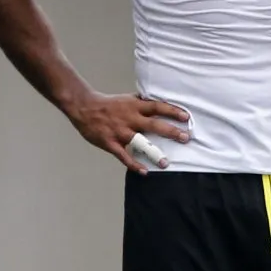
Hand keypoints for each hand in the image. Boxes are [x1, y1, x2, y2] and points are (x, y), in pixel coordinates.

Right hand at [66, 91, 189, 174]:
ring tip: (165, 163)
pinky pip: (124, 156)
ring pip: (140, 142)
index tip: (186, 117)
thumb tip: (158, 102)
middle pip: (154, 124)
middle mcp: (130, 118)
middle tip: (185, 138)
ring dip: (153, 153)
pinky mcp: (111, 143)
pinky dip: (133, 164)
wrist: (84, 107)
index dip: (172, 111)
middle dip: (171, 131)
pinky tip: (144, 172)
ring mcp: (120, 131)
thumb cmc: (108, 104)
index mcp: (134, 106)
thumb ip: (141, 102)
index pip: (157, 107)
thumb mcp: (126, 99)